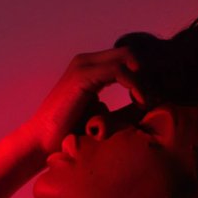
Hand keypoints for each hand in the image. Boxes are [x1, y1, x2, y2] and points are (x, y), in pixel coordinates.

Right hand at [24, 47, 145, 157]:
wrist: (40, 143)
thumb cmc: (68, 136)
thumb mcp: (100, 119)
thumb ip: (119, 111)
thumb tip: (142, 113)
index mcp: (90, 68)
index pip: (126, 58)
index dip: (144, 74)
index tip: (155, 97)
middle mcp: (87, 62)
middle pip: (130, 53)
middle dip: (148, 73)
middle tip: (157, 97)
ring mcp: (84, 66)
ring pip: (128, 58)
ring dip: (143, 79)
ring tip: (148, 102)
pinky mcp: (82, 77)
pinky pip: (119, 71)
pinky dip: (134, 84)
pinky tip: (140, 103)